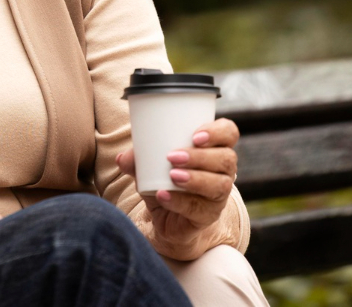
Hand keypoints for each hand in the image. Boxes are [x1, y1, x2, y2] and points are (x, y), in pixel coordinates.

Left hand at [114, 118, 238, 259]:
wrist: (167, 219)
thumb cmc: (164, 181)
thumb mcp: (150, 166)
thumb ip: (137, 160)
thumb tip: (123, 158)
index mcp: (214, 150)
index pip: (229, 133)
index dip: (217, 132)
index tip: (195, 135)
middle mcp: (223, 172)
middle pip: (226, 159)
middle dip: (200, 156)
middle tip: (172, 157)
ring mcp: (218, 196)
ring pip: (219, 185)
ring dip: (195, 178)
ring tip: (172, 175)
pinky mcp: (207, 216)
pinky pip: (199, 209)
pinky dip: (179, 201)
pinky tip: (163, 195)